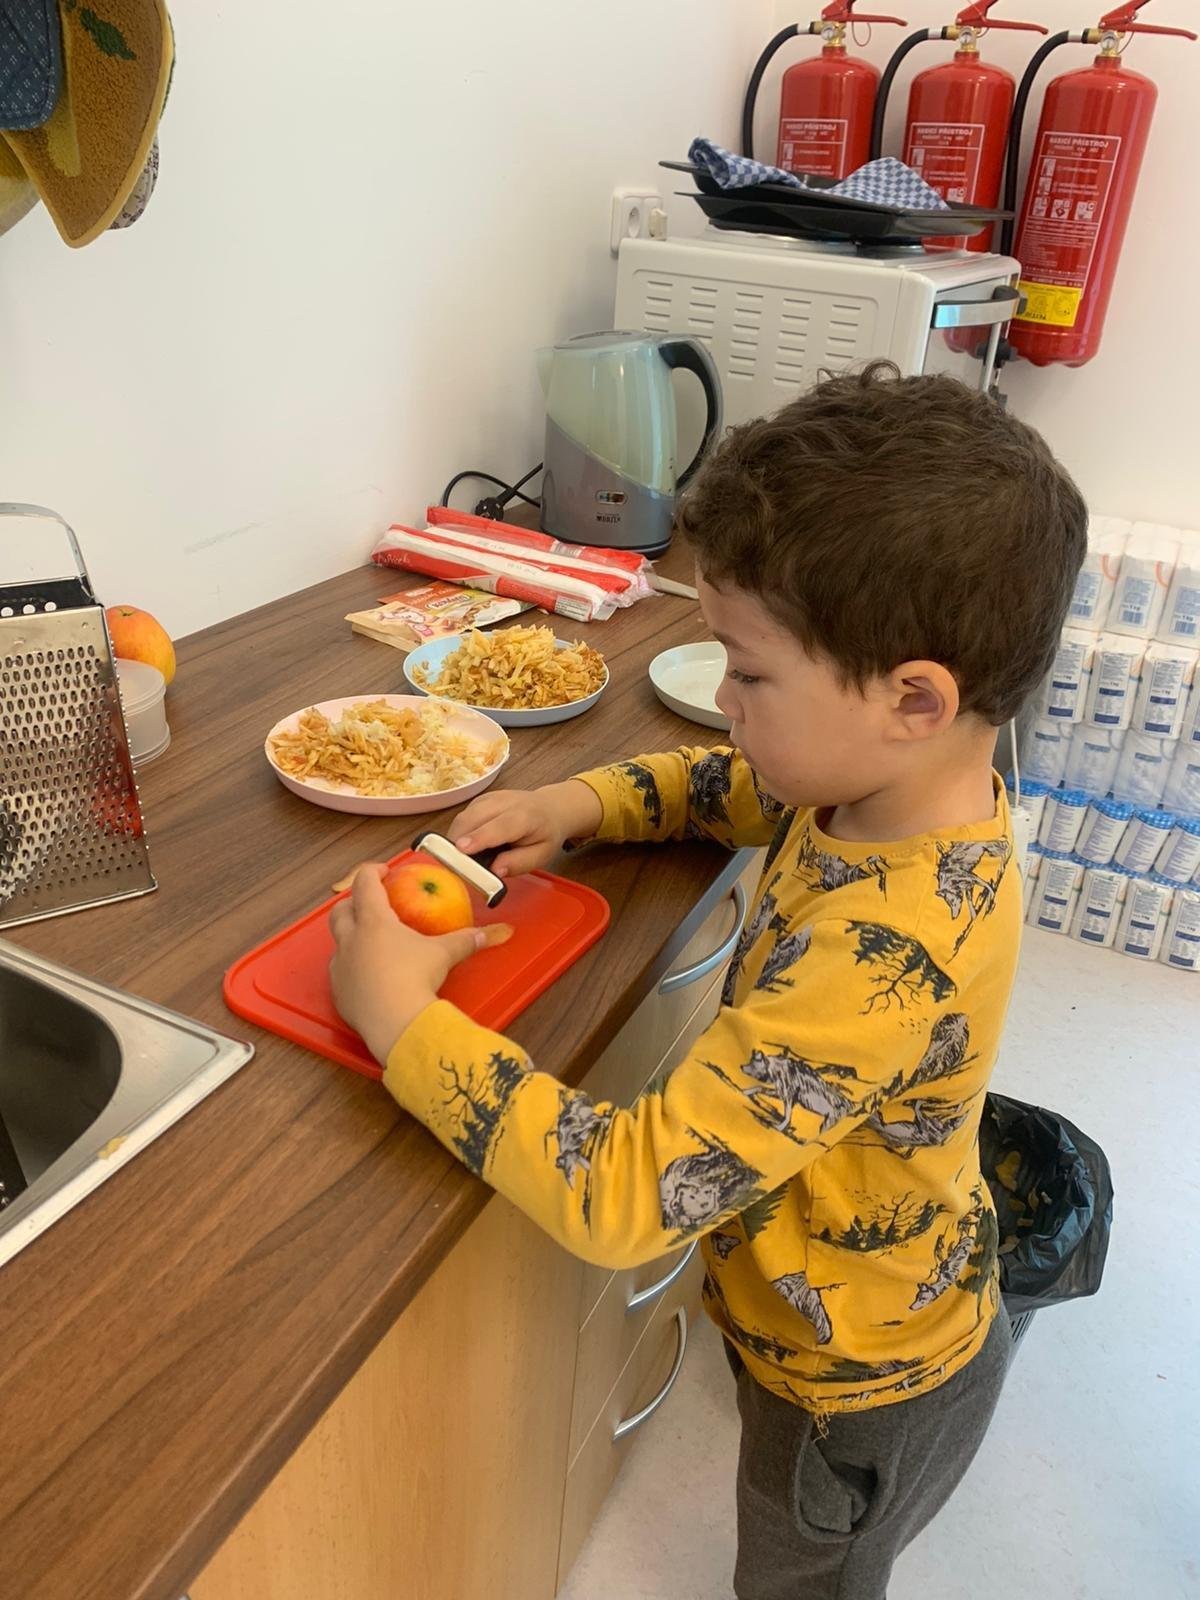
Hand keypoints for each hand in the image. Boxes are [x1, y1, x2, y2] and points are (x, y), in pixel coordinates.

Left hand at [328, 865, 484, 1063]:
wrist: (396, 1023)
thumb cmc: (417, 979)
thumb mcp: (444, 954)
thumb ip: (468, 939)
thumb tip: (497, 932)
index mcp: (373, 921)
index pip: (365, 883)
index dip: (372, 872)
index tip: (384, 872)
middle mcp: (351, 940)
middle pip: (340, 910)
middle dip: (352, 902)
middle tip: (371, 905)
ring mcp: (341, 967)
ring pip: (338, 943)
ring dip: (350, 938)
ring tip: (371, 944)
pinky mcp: (339, 992)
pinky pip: (341, 973)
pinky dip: (352, 968)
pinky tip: (370, 977)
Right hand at [449, 780, 602, 876]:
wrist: (550, 807)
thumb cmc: (545, 834)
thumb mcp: (542, 855)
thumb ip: (520, 863)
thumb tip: (495, 870)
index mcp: (525, 817)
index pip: (499, 826)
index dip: (479, 837)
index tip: (461, 849)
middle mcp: (505, 802)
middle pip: (473, 818)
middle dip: (457, 840)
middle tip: (452, 864)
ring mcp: (490, 797)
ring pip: (463, 816)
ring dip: (455, 838)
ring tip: (458, 858)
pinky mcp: (480, 799)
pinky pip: (463, 815)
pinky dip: (459, 832)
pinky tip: (466, 845)